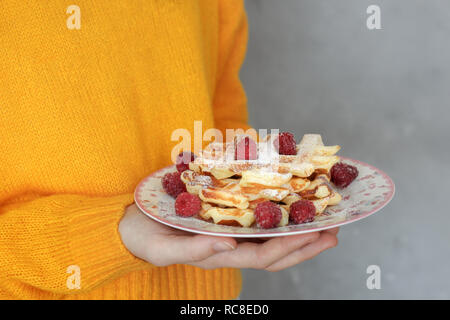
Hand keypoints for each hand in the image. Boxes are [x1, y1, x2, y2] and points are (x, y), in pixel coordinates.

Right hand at [119, 204, 337, 271]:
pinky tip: (289, 206)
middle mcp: (229, 247)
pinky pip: (257, 222)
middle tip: (335, 229)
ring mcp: (228, 234)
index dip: (292, 247)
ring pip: (270, 238)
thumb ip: (195, 248)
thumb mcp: (163, 246)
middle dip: (306, 243)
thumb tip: (227, 245)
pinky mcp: (224, 220)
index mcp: (219, 256)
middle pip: (276, 251)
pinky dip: (277, 217)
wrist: (131, 225)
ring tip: (324, 221)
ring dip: (299, 232)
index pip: (263, 256)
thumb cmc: (145, 237)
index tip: (318, 235)